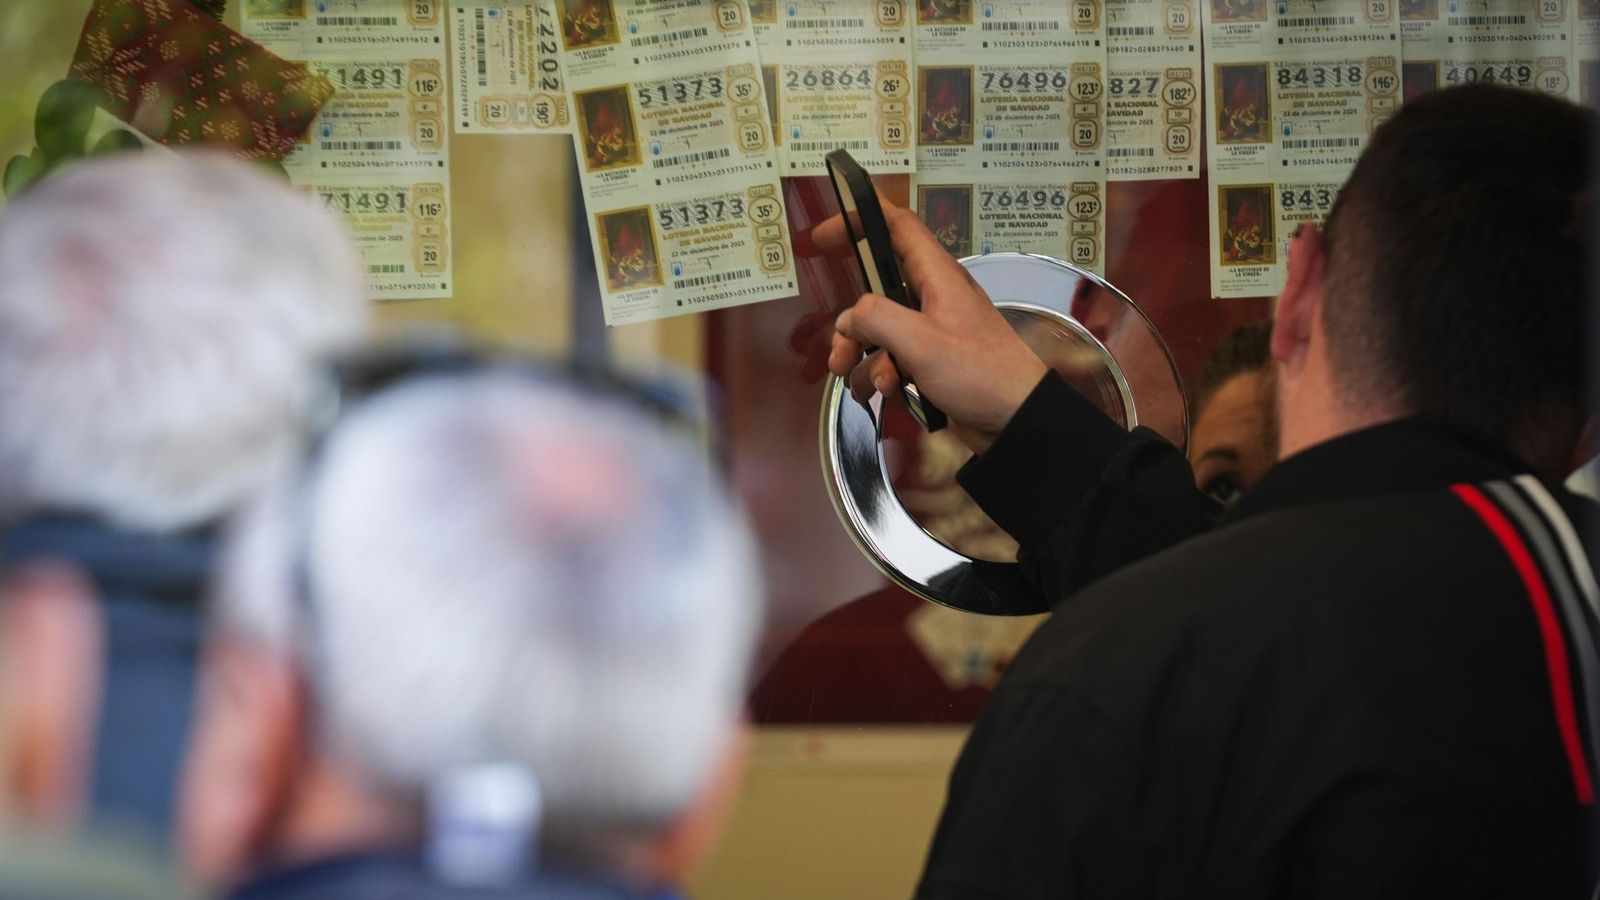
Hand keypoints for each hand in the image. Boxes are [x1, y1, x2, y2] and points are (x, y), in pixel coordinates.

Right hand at [815, 194, 1045, 452]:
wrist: (1015, 420)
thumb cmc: (978, 372)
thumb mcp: (920, 340)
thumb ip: (876, 318)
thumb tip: (848, 318)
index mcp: (936, 275)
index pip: (896, 226)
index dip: (860, 220)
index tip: (824, 236)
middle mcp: (931, 298)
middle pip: (874, 294)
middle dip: (851, 327)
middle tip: (838, 354)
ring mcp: (930, 332)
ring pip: (878, 334)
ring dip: (863, 360)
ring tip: (869, 387)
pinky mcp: (930, 363)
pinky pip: (891, 361)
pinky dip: (881, 377)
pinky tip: (887, 396)